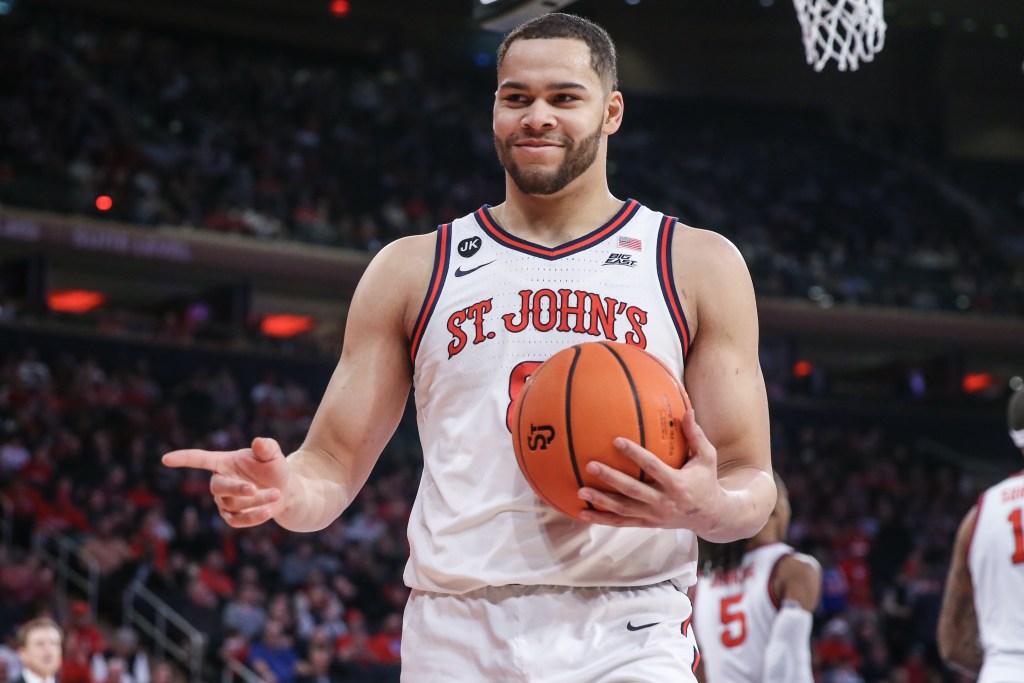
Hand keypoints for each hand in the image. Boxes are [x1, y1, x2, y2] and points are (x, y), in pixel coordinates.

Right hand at [162, 437, 288, 527]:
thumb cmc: (274, 468)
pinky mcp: (232, 517)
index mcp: (224, 462)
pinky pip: (237, 520)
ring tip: (276, 493)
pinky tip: (267, 511)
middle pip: (217, 487)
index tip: (165, 459)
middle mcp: (220, 481)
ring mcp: (224, 501)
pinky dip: (253, 517)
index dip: (183, 458)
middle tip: (254, 488)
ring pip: (233, 504)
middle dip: (236, 489)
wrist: (284, 491)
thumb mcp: (273, 455)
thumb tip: (259, 442)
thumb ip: (267, 447)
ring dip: (256, 500)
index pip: (199, 459)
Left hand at [576, 410, 722, 531]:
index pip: (652, 467)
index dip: (635, 454)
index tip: (616, 441)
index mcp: (677, 484)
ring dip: (601, 501)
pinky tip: (582, 513)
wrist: (711, 516)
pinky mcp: (647, 523)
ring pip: (623, 509)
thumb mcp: (707, 458)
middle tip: (590, 465)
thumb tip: (688, 410)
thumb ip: (695, 435)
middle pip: (632, 490)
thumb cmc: (706, 480)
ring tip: (580, 491)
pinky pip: (622, 522)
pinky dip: (602, 519)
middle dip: (610, 478)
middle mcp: (663, 502)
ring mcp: (654, 515)